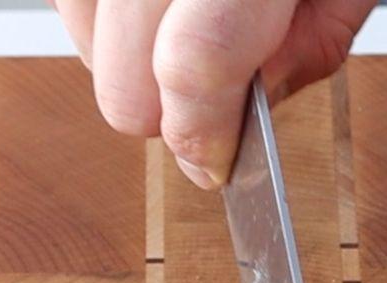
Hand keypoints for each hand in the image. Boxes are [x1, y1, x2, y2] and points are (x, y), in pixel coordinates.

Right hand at [52, 0, 375, 188]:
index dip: (201, 133)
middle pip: (119, 70)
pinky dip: (99, 8)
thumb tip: (245, 110)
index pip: (194, 64)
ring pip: (76, 29)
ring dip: (125, 53)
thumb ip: (310, 46)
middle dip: (165, 106)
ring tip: (183, 17)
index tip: (213, 163)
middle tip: (210, 89)